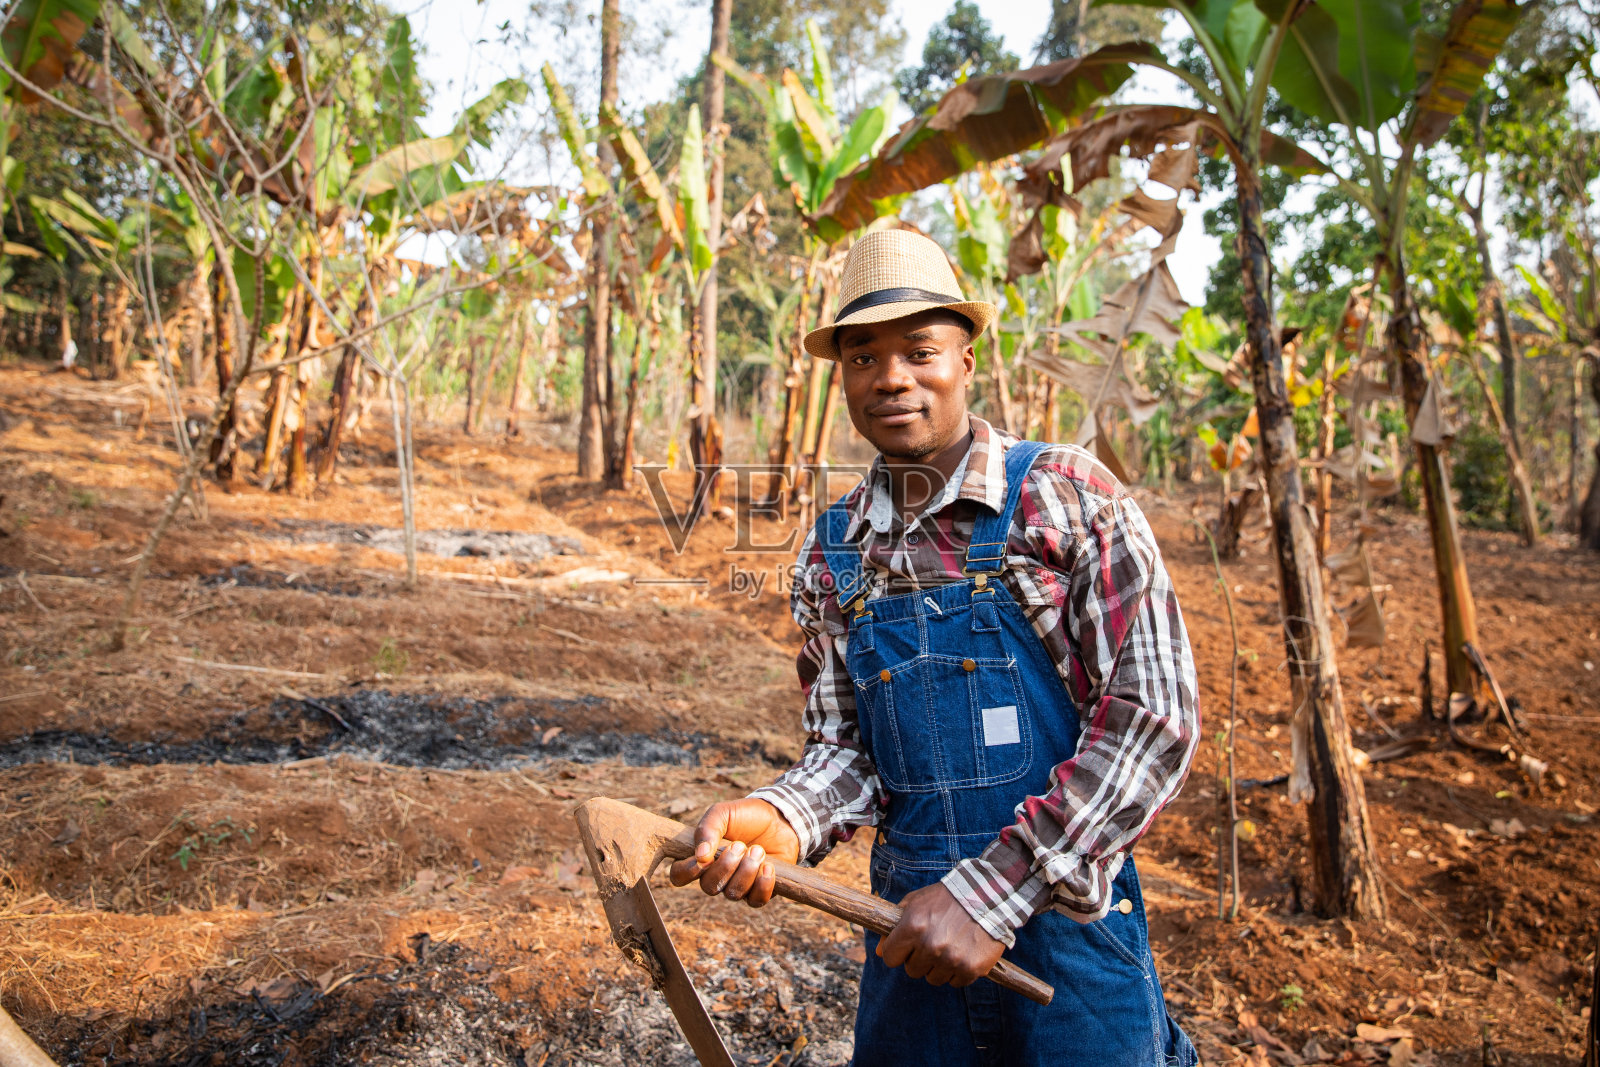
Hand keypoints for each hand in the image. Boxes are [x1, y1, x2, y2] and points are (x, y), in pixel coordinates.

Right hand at [668, 799, 800, 907]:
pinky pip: (756, 901)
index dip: (686, 872)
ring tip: (758, 850)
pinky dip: (763, 884)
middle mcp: (717, 876)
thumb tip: (700, 856)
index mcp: (701, 857)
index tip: (702, 859)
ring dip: (747, 871)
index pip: (679, 875)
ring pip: (733, 894)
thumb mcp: (723, 813)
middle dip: (726, 866)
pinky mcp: (759, 891)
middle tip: (741, 845)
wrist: (779, 818)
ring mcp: (738, 886)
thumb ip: (707, 829)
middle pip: (709, 887)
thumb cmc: (745, 816)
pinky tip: (769, 866)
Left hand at [876, 882, 1004, 987]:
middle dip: (920, 959)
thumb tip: (880, 952)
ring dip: (939, 966)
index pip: (890, 958)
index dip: (898, 952)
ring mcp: (951, 959)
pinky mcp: (971, 968)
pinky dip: (959, 971)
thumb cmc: (946, 898)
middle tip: (934, 942)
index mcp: (913, 927)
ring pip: (934, 979)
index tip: (908, 946)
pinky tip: (965, 951)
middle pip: (912, 970)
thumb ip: (895, 926)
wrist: (987, 895)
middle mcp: (930, 945)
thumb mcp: (915, 903)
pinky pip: (956, 982)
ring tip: (951, 945)